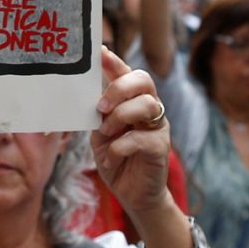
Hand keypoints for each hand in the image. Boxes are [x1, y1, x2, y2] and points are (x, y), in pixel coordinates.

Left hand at [91, 48, 172, 217]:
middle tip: (101, 106)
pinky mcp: (161, 148)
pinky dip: (119, 148)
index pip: (127, 73)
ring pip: (147, 105)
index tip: (100, 53)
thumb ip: (98, 115)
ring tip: (105, 133)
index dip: (115, 62)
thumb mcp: (101, 133)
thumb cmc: (116, 158)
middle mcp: (150, 108)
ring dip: (120, 117)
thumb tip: (88, 96)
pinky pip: (141, 139)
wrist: (133, 194)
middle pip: (143, 81)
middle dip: (120, 88)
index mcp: (133, 101)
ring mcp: (158, 127)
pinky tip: (110, 159)